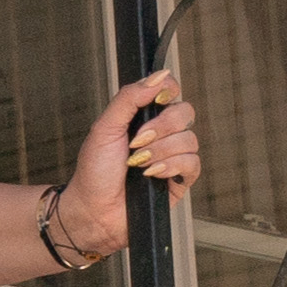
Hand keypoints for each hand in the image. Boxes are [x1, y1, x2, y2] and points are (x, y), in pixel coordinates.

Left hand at [43, 67, 199, 262]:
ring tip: (138, 164)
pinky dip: (172, 166)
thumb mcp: (105, 127)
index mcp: (143, 116)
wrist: (93, 211)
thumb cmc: (94, 171)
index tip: (155, 100)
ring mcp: (172, 156)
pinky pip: (193, 163)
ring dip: (161, 150)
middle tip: (136, 142)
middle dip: (162, 126)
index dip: (168, 91)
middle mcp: (161, 134)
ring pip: (190, 138)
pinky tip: (152, 175)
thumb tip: (159, 75)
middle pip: (185, 112)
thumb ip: (129, 98)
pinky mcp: (180, 180)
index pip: (170, 90)